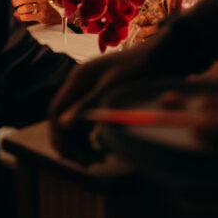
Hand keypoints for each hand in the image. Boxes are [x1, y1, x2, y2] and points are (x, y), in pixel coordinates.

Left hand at [9, 0, 59, 23]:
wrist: (60, 11)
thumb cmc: (45, 1)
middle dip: (14, 2)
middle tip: (14, 5)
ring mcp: (43, 6)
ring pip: (24, 8)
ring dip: (19, 10)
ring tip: (19, 10)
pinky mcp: (43, 16)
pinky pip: (27, 16)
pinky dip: (21, 16)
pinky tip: (22, 16)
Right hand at [48, 36, 167, 159]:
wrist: (162, 55)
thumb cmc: (138, 68)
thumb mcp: (112, 89)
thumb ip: (87, 105)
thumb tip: (63, 124)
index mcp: (78, 80)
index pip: (56, 110)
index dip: (58, 134)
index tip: (69, 155)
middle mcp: (80, 86)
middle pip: (65, 119)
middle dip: (72, 143)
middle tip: (87, 163)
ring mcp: (91, 93)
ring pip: (78, 123)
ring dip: (83, 143)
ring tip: (99, 160)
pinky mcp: (104, 99)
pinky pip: (91, 122)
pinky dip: (94, 137)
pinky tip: (105, 149)